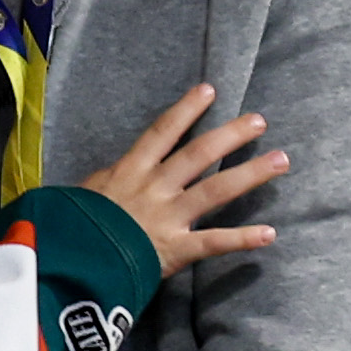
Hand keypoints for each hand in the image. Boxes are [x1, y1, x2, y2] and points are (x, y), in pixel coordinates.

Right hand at [84, 82, 289, 271]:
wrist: (69, 261)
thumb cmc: (70, 227)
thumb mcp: (85, 193)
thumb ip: (106, 181)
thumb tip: (113, 175)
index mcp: (131, 171)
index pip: (163, 132)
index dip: (186, 110)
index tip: (209, 90)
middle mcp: (154, 188)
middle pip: (199, 153)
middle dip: (231, 135)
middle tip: (259, 121)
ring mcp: (168, 217)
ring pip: (216, 190)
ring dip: (251, 174)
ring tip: (281, 161)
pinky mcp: (175, 249)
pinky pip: (214, 242)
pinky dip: (242, 239)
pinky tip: (270, 233)